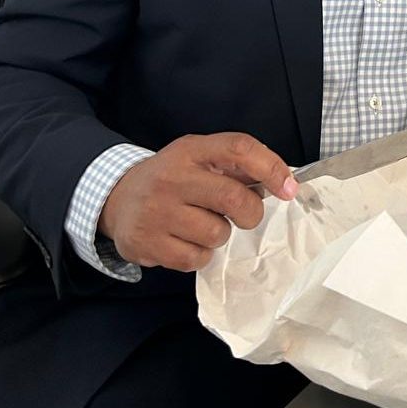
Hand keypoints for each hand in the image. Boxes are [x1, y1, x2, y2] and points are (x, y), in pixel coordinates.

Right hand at [98, 132, 297, 271]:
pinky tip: (187, 240)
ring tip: (203, 224)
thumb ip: (236, 166)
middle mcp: (172, 177)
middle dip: (251, 213)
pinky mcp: (146, 243)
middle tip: (246, 215)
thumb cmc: (173, 178)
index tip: (289, 188)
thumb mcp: (199, 158)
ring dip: (221, 234)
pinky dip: (201, 254)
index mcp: (192, 150)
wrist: (117, 197)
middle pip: (233, 198)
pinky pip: (196, 258)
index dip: (271, 167)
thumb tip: (284, 182)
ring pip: (217, 233)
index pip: (239, 148)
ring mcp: (157, 212)